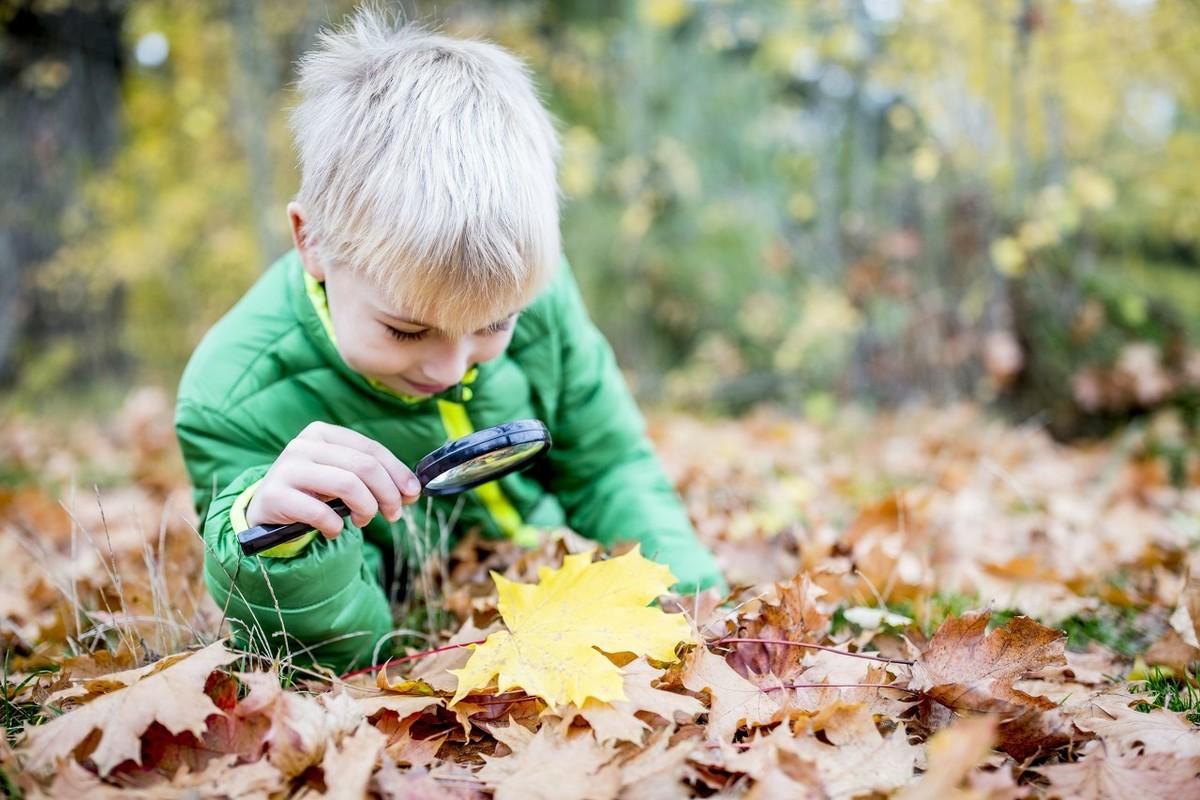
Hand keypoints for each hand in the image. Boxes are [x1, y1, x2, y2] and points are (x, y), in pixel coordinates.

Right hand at [245, 422, 420, 538]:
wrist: (267, 511)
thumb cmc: (313, 492)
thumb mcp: (341, 476)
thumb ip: (373, 478)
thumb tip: (412, 490)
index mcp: (323, 433)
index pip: (370, 449)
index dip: (397, 472)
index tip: (413, 493)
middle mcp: (303, 445)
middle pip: (363, 466)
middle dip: (387, 493)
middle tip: (394, 514)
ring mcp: (287, 468)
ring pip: (347, 484)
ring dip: (366, 508)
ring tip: (365, 521)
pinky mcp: (276, 496)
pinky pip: (321, 513)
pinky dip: (336, 526)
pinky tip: (334, 531)